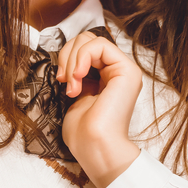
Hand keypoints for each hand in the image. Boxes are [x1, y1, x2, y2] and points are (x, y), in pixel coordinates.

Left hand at [56, 32, 141, 187]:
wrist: (94, 147)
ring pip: (91, 39)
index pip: (85, 48)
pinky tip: (77, 78)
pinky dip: (81, 57)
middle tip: (63, 80)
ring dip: (72, 59)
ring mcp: (124, 70)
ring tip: (71, 83)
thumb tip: (67, 58)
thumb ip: (76, 74)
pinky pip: (99, 45)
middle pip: (88, 39)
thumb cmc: (83, 132)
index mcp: (107, 77)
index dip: (68, 57)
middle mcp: (117, 71)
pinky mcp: (127, 70)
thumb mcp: (76, 94)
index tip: (61, 80)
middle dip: (68, 54)